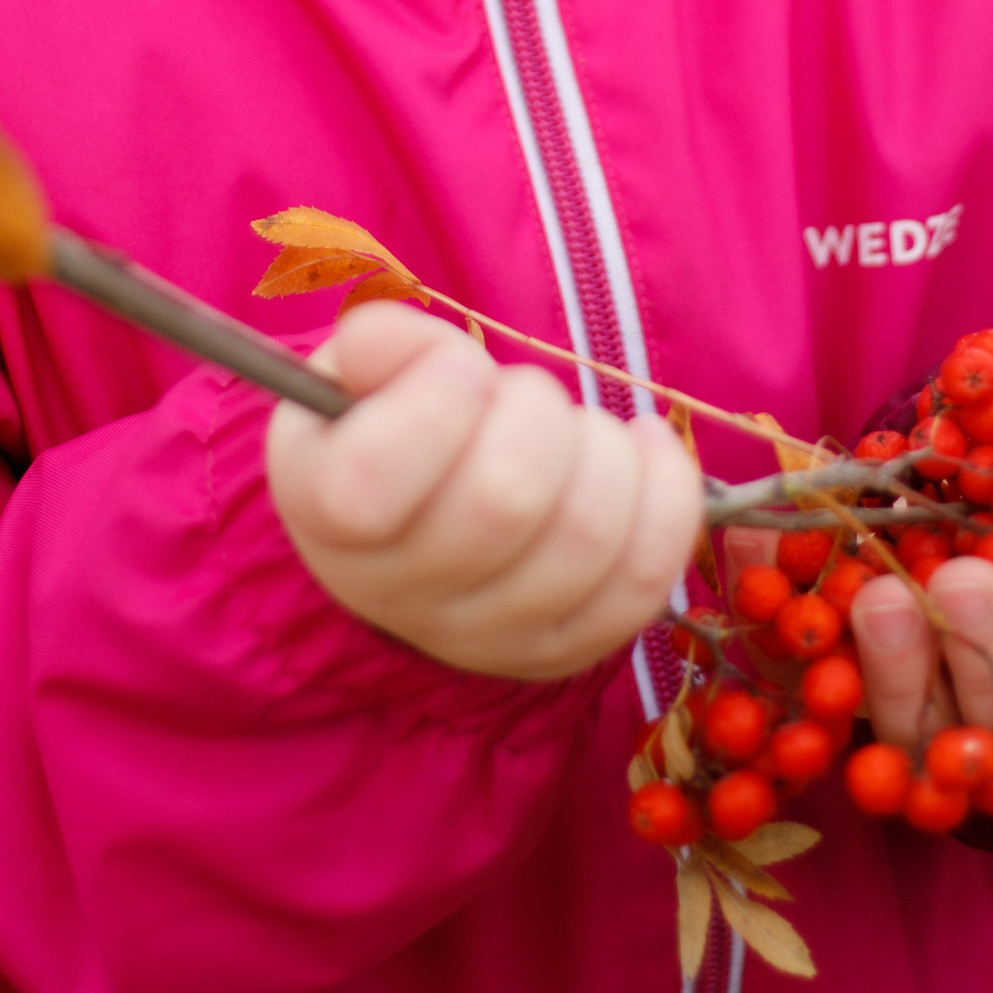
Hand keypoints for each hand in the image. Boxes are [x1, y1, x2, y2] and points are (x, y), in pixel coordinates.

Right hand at [267, 302, 703, 680]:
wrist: (408, 533)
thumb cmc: (383, 429)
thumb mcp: (353, 374)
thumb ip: (381, 343)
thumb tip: (439, 356)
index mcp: (325, 514)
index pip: (374, 477)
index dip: (438, 395)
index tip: (458, 366)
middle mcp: (396, 595)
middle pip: (504, 500)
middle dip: (537, 410)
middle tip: (523, 395)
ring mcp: (485, 638)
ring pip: (586, 538)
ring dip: (605, 449)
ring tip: (579, 428)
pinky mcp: (564, 649)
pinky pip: (642, 580)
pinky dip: (667, 495)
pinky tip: (645, 449)